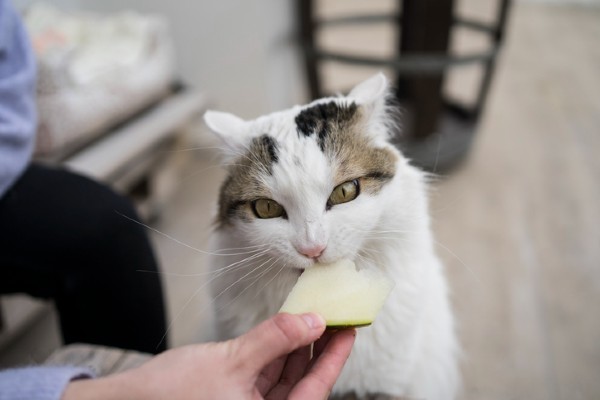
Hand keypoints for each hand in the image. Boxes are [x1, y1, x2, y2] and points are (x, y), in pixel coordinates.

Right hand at [62, 313, 354, 399]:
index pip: (314, 390)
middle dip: (319, 349)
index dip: (334, 358)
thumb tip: (313, 321)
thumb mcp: (231, 362)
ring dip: (299, 348)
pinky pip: (268, 374)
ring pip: (287, 377)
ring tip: (313, 317)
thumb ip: (274, 340)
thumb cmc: (169, 395)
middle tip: (334, 316)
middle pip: (304, 383)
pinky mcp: (238, 397)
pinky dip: (278, 352)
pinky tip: (286, 330)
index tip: (349, 329)